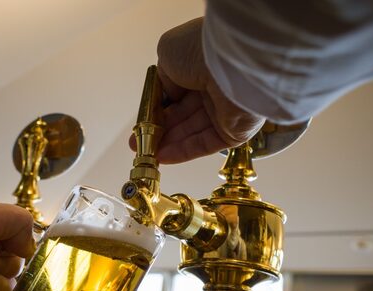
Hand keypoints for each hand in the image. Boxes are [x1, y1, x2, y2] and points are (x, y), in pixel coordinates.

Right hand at [136, 17, 263, 163]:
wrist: (233, 63)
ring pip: (191, 132)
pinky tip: (162, 157)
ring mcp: (225, 111)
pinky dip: (183, 151)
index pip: (177, 93)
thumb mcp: (168, 54)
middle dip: (159, 129)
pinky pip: (204, 144)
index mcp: (201, 65)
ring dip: (168, 143)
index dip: (158, 108)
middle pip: (183, 115)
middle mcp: (215, 88)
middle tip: (139, 141)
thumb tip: (167, 99)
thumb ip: (164, 79)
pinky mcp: (233, 132)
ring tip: (146, 152)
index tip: (142, 120)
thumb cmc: (199, 50)